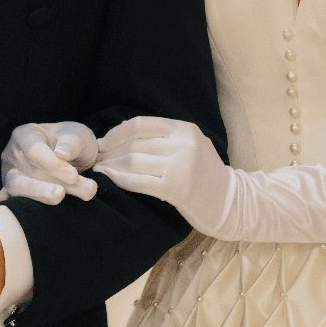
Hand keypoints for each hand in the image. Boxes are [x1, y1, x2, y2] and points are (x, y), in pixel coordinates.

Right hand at [0, 121, 98, 205]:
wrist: (75, 157)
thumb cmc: (73, 142)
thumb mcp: (78, 135)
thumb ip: (72, 143)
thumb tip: (62, 154)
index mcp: (26, 135)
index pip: (34, 151)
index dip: (52, 164)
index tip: (73, 175)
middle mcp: (13, 154)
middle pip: (24, 173)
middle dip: (43, 187)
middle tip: (60, 194)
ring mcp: (11, 174)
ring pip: (19, 189)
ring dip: (40, 196)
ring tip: (58, 199)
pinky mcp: (12, 193)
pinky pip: (8, 200)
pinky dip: (1, 202)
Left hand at [94, 116, 236, 236]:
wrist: (230, 202)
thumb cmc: (204, 175)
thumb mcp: (190, 146)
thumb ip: (163, 138)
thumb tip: (120, 136)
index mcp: (185, 129)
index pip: (141, 124)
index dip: (116, 132)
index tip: (102, 142)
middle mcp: (184, 144)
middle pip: (134, 143)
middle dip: (109, 151)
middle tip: (94, 158)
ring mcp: (181, 166)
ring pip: (133, 161)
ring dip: (110, 166)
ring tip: (98, 170)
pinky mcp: (177, 189)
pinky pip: (138, 182)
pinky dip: (119, 180)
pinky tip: (110, 181)